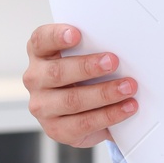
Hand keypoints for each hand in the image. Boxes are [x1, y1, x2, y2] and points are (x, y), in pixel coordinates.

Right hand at [23, 23, 138, 147]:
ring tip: (127, 87)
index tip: (76, 34)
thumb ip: (93, 47)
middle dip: (88, 67)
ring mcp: (42, 106)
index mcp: (40, 53)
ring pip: (72, 100)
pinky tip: (126, 107)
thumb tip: (121, 44)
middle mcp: (36, 79)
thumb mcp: (85, 56)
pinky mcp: (55, 129)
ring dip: (104, 93)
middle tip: (113, 62)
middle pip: (57, 72)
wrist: (85, 110)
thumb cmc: (86, 75)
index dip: (56, 36)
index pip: (41, 40)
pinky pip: (83, 123)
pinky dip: (108, 115)